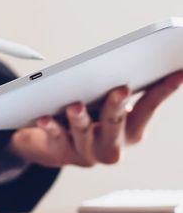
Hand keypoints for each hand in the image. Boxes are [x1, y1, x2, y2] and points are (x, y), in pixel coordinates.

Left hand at [9, 71, 182, 167]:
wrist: (58, 147)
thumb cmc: (91, 119)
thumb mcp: (110, 106)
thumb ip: (123, 91)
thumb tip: (139, 59)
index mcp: (130, 132)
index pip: (148, 108)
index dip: (163, 91)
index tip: (177, 72)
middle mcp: (111, 146)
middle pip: (115, 125)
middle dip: (117, 107)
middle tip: (120, 90)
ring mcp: (86, 152)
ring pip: (84, 134)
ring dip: (81, 120)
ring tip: (76, 106)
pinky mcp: (61, 153)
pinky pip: (55, 139)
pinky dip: (51, 127)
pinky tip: (44, 118)